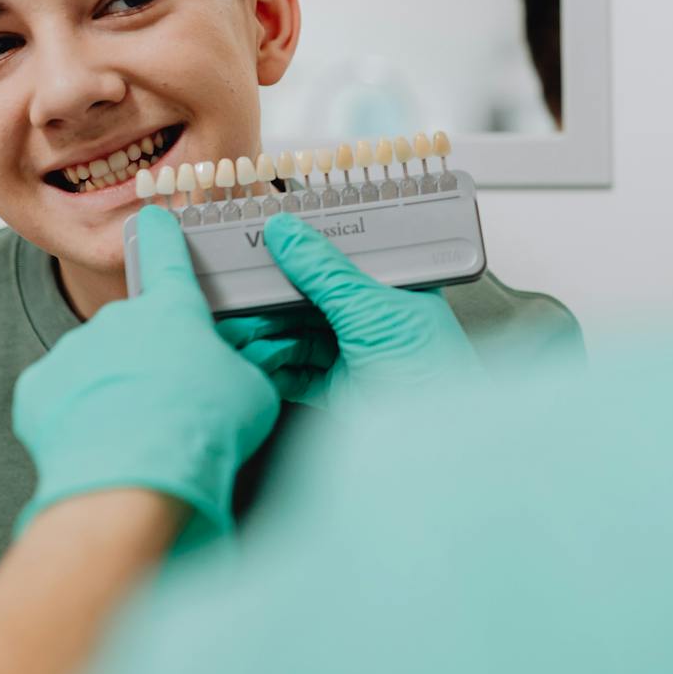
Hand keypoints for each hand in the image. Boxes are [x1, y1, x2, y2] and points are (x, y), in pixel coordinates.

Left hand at [14, 206, 279, 551]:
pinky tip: (98, 443)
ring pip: (96, 364)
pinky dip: (76, 416)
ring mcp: (72, 350)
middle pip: (135, 329)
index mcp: (173, 308)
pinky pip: (60, 396)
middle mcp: (117, 318)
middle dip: (149, 357)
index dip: (163, 235)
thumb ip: (241, 366)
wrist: (131, 487)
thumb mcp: (253, 392)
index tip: (153, 221)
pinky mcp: (38, 389)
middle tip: (171, 401)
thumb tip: (236, 368)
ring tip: (136, 432)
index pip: (166, 253)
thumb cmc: (200, 434)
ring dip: (113, 389)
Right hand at [218, 212, 480, 412]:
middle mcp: (374, 319)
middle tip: (240, 299)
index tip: (263, 246)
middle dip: (274, 302)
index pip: (341, 261)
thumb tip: (288, 233)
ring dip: (269, 336)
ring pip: (299, 336)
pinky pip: (296, 373)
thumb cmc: (429, 369)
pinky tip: (256, 360)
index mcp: (395, 289)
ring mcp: (356, 356)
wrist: (432, 440)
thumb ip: (325, 271)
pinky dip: (275, 367)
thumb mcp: (372, 307)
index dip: (302, 255)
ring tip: (240, 333)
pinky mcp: (339, 390)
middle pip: (312, 301)